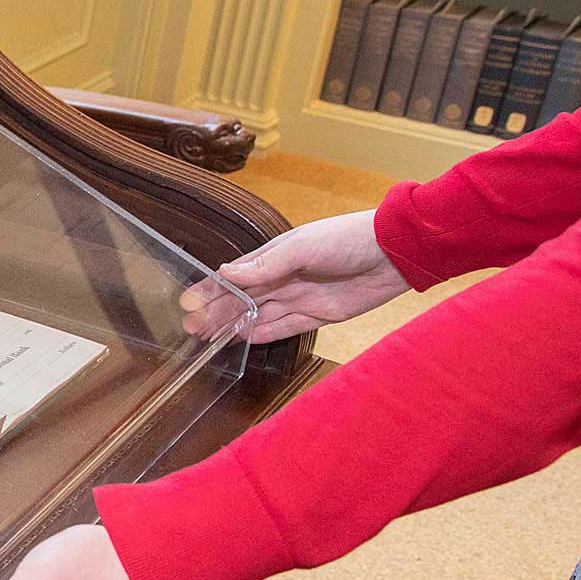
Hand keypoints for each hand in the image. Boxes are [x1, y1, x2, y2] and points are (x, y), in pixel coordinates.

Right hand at [180, 209, 407, 343]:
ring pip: (257, 315)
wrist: (394, 254)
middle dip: (214, 312)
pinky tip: (243, 340)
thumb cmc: (346, 240)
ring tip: (207, 337)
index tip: (187, 302)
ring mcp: (299, 297)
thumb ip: (265, 264)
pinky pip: (284, 327)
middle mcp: (282, 278)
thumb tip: (225, 273)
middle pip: (241, 299)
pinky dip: (263, 334)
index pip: (233, 276)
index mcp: (274, 257)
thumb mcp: (302, 247)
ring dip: (232, 325)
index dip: (210, 289)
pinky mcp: (318, 315)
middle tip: (190, 328)